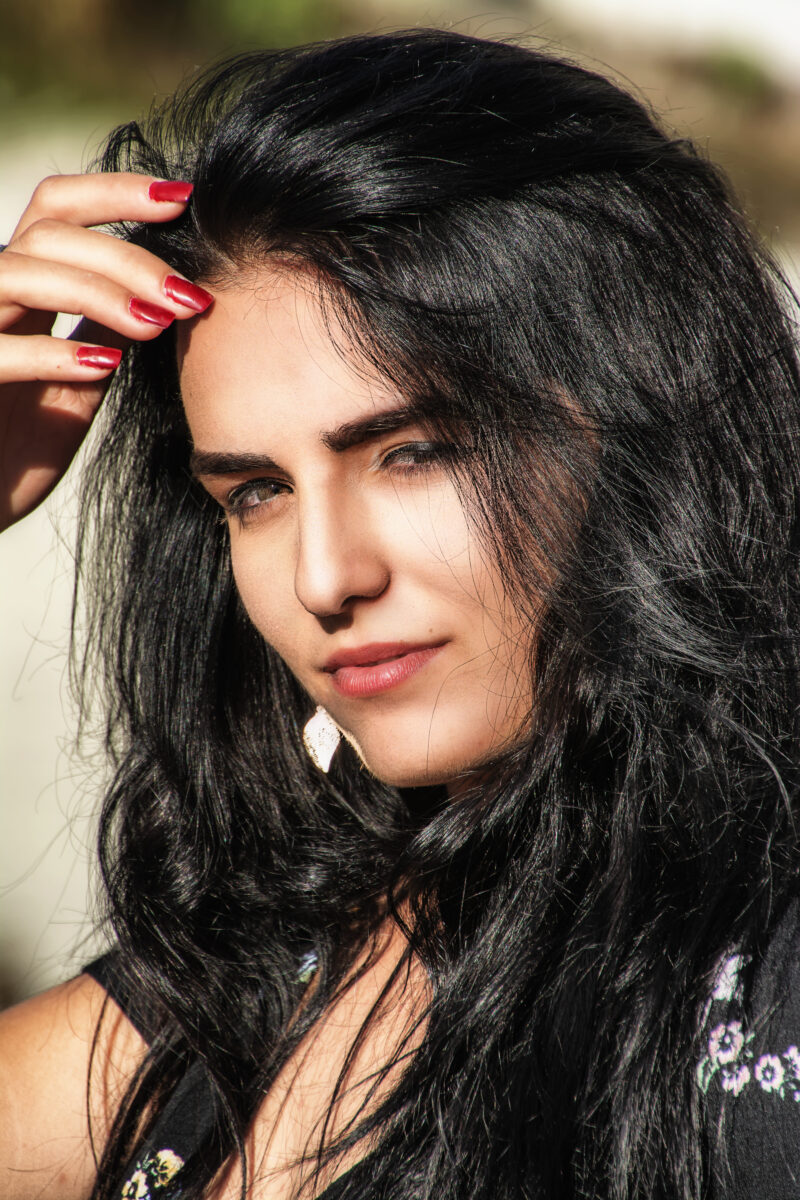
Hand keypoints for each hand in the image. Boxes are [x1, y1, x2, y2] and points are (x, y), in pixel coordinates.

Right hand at [0, 173, 212, 530]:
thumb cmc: (16, 451)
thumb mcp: (74, 387)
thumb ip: (102, 335)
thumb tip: (163, 295)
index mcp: (18, 292)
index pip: (57, 210)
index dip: (115, 192)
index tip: (183, 199)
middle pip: (49, 232)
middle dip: (127, 256)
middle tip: (189, 296)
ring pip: (20, 273)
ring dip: (98, 290)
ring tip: (157, 322)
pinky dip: (55, 352)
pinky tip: (106, 364)